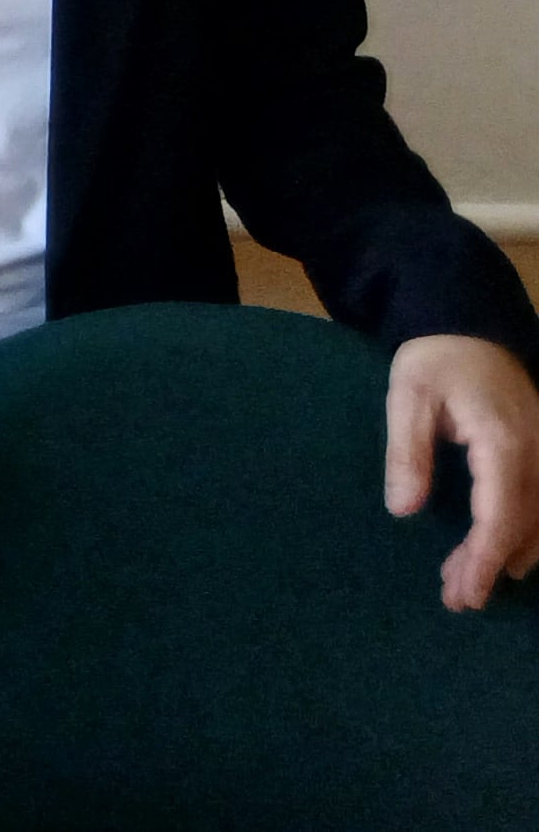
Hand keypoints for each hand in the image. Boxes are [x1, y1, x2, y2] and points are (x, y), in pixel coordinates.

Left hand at [385, 331, 538, 610]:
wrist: (470, 328)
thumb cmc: (436, 360)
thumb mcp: (408, 395)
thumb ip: (407, 451)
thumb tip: (402, 509)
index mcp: (504, 441)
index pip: (501, 514)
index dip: (485, 558)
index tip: (467, 591)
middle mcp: (537, 455)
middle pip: (522, 526)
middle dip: (489, 567)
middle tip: (456, 599)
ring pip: (536, 523)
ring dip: (503, 556)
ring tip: (462, 584)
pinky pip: (538, 507)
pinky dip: (517, 536)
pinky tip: (494, 556)